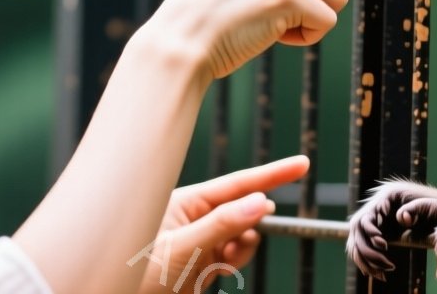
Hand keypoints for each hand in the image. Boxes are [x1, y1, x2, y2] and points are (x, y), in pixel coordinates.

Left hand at [137, 156, 310, 291]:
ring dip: (243, 248)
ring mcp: (199, 239)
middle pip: (242, 209)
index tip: (302, 164)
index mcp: (183, 201)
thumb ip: (222, 226)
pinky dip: (236, 260)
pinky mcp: (202, 262)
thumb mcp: (182, 249)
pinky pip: (234, 254)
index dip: (272, 174)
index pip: (236, 183)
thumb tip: (261, 203)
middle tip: (231, 245)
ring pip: (241, 235)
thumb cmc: (135, 272)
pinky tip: (222, 270)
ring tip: (222, 263)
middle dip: (250, 223)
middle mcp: (192, 216)